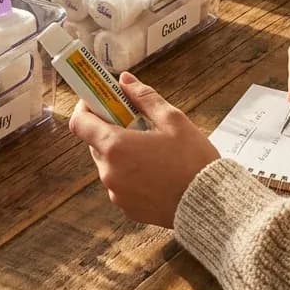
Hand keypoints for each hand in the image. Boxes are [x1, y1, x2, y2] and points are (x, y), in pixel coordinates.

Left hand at [68, 72, 219, 228]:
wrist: (210, 204)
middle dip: (110, 129)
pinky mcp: (126, 209)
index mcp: (116, 146)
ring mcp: (116, 193)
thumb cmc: (193, 160)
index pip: (79, 123)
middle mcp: (109, 172)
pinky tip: (156, 173)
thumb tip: (125, 80)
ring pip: (109, 164)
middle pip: (95, 143)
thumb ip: (144, 97)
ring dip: (121, 154)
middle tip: (135, 122)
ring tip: (152, 151)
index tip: (101, 101)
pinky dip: (130, 175)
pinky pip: (120, 185)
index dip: (87, 107)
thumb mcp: (173, 120)